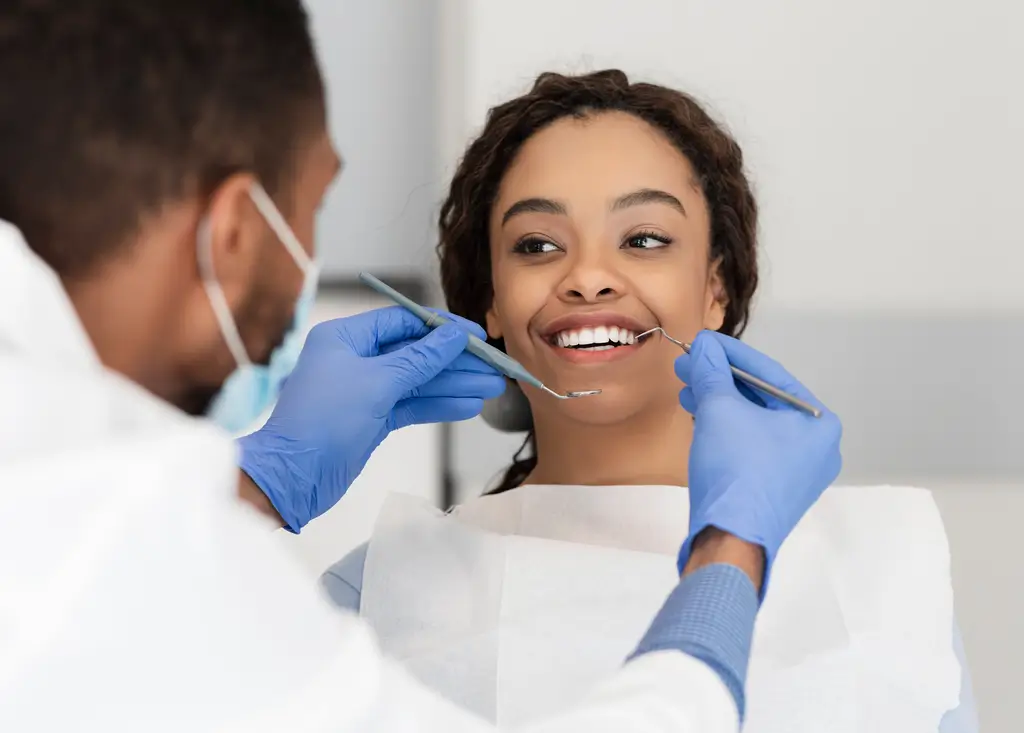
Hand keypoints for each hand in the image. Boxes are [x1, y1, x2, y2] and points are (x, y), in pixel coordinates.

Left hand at [236, 307, 505, 531]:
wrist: (292, 478)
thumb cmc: (323, 422)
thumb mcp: (377, 384)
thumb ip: (420, 359)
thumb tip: (454, 336)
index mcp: (346, 338)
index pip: (405, 322)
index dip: (444, 328)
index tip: (478, 335)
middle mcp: (355, 358)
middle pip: (416, 353)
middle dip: (456, 362)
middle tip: (495, 367)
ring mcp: (364, 390)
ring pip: (418, 382)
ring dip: (454, 385)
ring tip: (493, 388)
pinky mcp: (372, 418)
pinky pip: (412, 405)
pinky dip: (438, 405)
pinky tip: (469, 407)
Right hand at [675, 330, 841, 596]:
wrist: (730, 540)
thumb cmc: (736, 469)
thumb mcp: (719, 410)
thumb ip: (712, 372)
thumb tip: (703, 347)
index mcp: (819, 423)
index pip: (769, 374)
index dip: (730, 354)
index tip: (702, 342)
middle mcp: (817, 447)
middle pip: (762, 399)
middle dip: (720, 381)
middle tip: (687, 367)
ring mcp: (798, 472)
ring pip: (754, 424)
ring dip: (719, 405)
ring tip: (687, 392)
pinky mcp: (776, 491)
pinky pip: (753, 448)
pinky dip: (727, 431)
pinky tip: (700, 420)